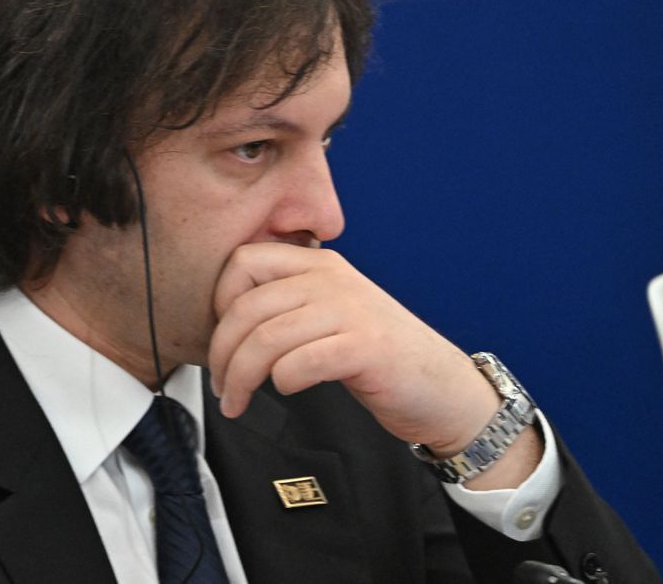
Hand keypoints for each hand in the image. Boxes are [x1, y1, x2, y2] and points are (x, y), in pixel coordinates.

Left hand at [208, 243, 500, 456]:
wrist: (442, 388)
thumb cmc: (376, 357)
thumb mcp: (328, 314)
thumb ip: (287, 305)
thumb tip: (223, 323)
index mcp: (318, 264)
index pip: (243, 261)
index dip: (220, 300)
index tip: (223, 338)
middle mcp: (332, 278)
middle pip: (247, 307)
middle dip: (222, 353)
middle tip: (221, 386)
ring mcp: (351, 310)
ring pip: (266, 338)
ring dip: (242, 377)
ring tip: (236, 402)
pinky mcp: (366, 348)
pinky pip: (300, 363)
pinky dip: (283, 381)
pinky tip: (287, 390)